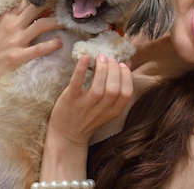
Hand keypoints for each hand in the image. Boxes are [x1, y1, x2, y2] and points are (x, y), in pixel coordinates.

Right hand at [0, 0, 62, 98]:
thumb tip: (10, 11)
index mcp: (4, 17)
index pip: (25, 1)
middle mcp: (11, 25)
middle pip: (36, 8)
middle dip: (52, 5)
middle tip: (64, 5)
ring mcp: (15, 40)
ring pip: (42, 25)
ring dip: (57, 22)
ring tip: (67, 22)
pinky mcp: (17, 56)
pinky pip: (39, 48)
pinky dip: (52, 45)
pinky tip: (60, 43)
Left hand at [38, 54, 132, 180]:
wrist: (67, 136)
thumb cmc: (89, 118)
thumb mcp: (107, 108)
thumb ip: (117, 90)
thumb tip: (126, 64)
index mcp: (112, 112)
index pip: (126, 94)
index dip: (126, 76)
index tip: (122, 64)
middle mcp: (100, 110)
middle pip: (114, 89)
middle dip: (114, 70)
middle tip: (110, 58)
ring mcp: (84, 106)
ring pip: (98, 88)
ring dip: (102, 69)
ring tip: (100, 57)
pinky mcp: (69, 100)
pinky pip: (76, 84)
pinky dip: (81, 69)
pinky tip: (85, 58)